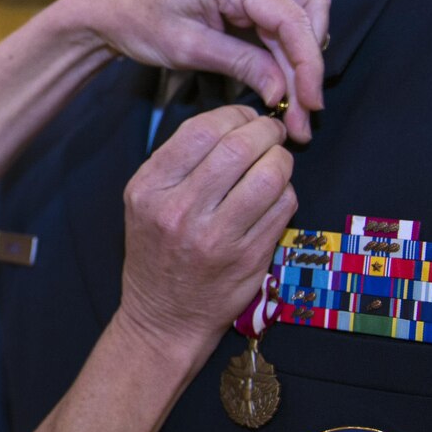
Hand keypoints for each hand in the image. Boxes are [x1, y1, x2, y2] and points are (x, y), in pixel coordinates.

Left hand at [64, 0, 329, 140]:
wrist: (112, 8)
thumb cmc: (139, 20)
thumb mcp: (186, 48)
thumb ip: (240, 64)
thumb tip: (283, 92)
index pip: (291, 18)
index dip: (307, 63)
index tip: (310, 104)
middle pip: (303, 19)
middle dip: (306, 71)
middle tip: (303, 120)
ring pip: (299, 24)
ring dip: (300, 67)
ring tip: (295, 113)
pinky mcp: (248, 3)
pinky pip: (281, 29)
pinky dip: (285, 61)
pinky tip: (283, 94)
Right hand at [118, 106, 294, 356]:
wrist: (164, 316)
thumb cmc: (158, 251)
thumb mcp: (145, 201)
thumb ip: (178, 161)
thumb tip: (232, 122)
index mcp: (149, 189)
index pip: (201, 130)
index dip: (235, 115)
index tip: (245, 119)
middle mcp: (178, 211)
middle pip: (239, 147)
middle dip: (265, 131)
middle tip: (271, 134)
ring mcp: (215, 237)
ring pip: (269, 175)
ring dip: (282, 160)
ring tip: (277, 162)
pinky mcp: (248, 257)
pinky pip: (283, 207)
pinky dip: (286, 192)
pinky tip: (274, 196)